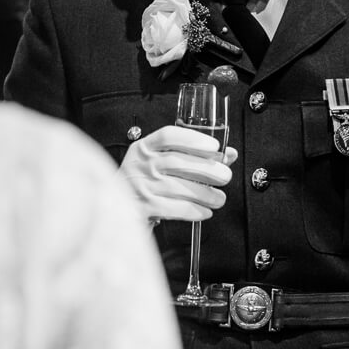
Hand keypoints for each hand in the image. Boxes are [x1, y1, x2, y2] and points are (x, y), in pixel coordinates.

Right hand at [119, 125, 239, 222]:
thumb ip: (194, 156)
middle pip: (177, 161)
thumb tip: (229, 154)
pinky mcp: (143, 208)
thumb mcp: (162, 163)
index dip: (193, 139)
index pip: (167, 135)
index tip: (214, 146)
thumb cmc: (146, 183)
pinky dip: (194, 211)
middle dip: (207, 169)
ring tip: (219, 198)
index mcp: (143, 147)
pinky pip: (175, 209)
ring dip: (205, 194)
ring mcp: (139, 186)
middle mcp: (140, 164)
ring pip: (179, 187)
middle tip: (225, 176)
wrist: (118, 210)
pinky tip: (205, 212)